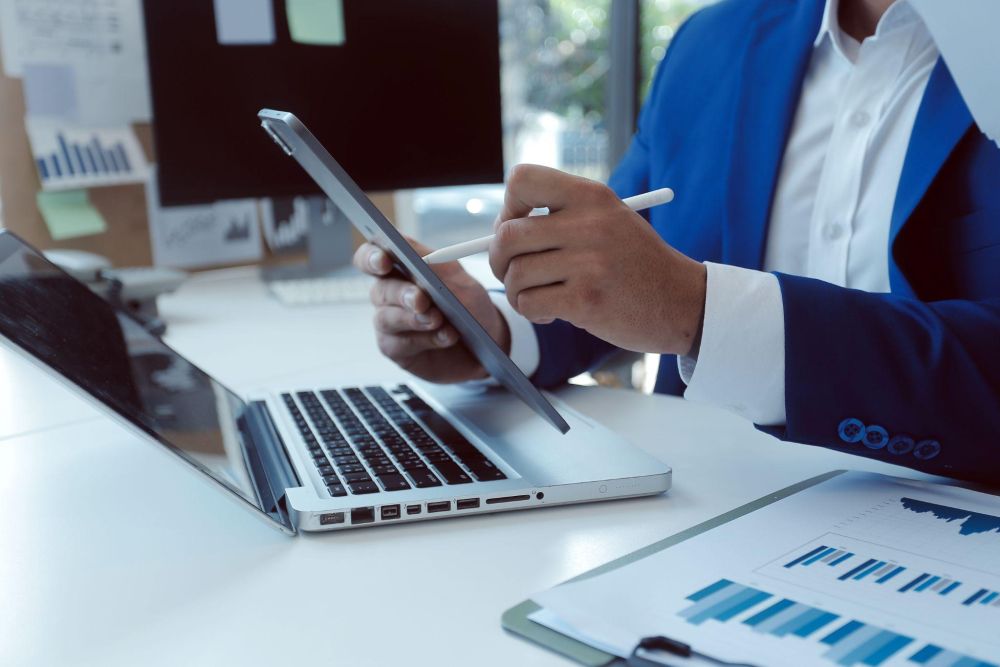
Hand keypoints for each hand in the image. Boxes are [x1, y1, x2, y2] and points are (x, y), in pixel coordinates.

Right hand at [353, 237, 509, 382]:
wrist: (486, 343)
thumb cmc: (469, 307)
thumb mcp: (460, 280)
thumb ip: (436, 264)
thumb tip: (419, 251)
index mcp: (400, 268)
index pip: (371, 256)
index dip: (371, 257)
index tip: (384, 261)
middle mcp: (389, 293)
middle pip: (380, 289)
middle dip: (401, 294)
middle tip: (420, 300)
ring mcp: (390, 322)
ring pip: (386, 318)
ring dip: (414, 319)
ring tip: (439, 320)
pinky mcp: (396, 348)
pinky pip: (400, 344)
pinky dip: (426, 339)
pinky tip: (446, 336)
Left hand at [489, 164, 705, 355]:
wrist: (681, 302)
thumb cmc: (635, 263)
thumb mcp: (608, 220)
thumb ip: (560, 217)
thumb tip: (497, 231)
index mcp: (592, 195)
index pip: (522, 180)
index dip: (508, 207)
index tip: (518, 227)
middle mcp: (590, 223)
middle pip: (507, 235)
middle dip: (499, 259)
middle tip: (513, 271)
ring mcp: (589, 263)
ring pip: (515, 274)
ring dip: (517, 292)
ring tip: (540, 296)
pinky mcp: (586, 300)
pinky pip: (528, 303)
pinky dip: (532, 312)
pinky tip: (553, 313)